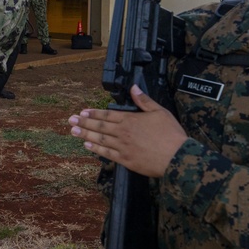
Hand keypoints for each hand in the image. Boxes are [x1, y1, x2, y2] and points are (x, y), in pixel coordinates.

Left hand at [68, 84, 185, 176]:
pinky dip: (96, 149)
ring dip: (85, 134)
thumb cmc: (171, 135)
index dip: (93, 113)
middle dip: (84, 122)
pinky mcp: (126, 160)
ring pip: (100, 139)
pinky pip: (107, 154)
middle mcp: (123, 132)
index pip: (107, 115)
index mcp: (131, 120)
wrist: (177, 157)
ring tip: (73, 131)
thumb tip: (133, 88)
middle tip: (70, 120)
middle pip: (99, 126)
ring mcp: (123, 147)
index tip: (82, 111)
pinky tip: (87, 145)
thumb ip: (144, 100)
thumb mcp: (160, 112)